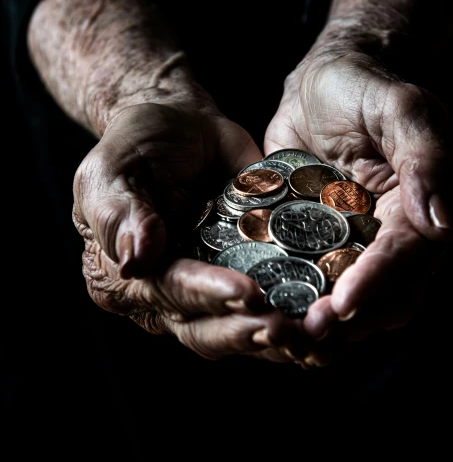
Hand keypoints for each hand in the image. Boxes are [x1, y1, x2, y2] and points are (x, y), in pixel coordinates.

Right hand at [72, 102, 312, 361]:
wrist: (179, 122)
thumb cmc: (136, 145)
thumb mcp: (112, 172)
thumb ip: (122, 216)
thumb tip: (135, 262)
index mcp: (129, 278)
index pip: (169, 294)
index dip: (208, 297)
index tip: (247, 294)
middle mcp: (170, 296)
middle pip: (208, 329)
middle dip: (249, 332)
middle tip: (288, 328)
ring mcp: (212, 290)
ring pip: (243, 329)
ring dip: (280, 338)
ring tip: (316, 331)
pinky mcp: (249, 275)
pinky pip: (273, 304)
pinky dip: (301, 316)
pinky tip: (331, 317)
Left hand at [264, 52, 452, 362]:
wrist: (323, 82)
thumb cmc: (366, 87)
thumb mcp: (401, 109)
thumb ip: (426, 159)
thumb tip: (444, 225)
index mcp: (427, 212)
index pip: (405, 259)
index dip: (377, 285)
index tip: (344, 306)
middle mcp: (395, 239)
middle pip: (381, 299)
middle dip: (346, 323)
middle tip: (304, 335)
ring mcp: (355, 248)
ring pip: (345, 304)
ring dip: (317, 328)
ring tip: (280, 338)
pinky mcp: (317, 247)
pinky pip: (308, 285)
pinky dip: (290, 304)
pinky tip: (262, 317)